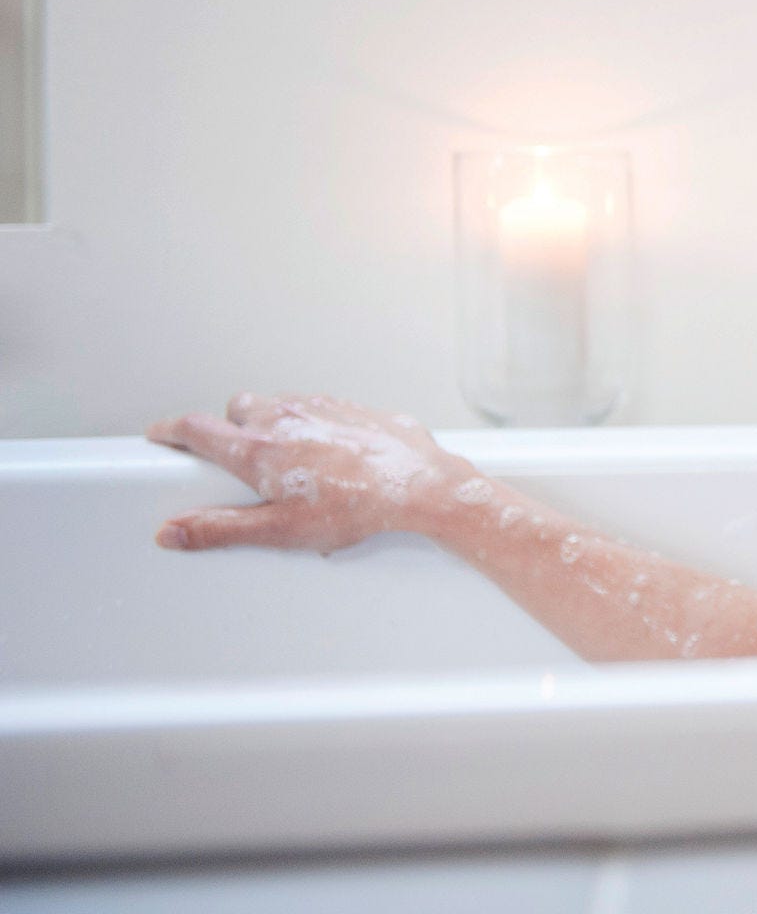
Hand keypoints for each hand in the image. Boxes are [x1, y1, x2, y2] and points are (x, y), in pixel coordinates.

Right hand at [146, 392, 481, 553]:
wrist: (420, 485)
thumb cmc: (356, 509)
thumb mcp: (280, 530)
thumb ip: (221, 528)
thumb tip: (171, 531)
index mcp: (258, 449)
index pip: (196, 429)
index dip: (170, 431)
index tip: (159, 434)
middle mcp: (283, 417)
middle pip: (236, 409)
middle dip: (229, 427)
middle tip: (240, 459)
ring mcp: (319, 406)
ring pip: (278, 403)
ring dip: (272, 422)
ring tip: (288, 459)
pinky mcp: (350, 405)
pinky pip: (318, 406)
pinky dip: (311, 421)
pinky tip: (328, 450)